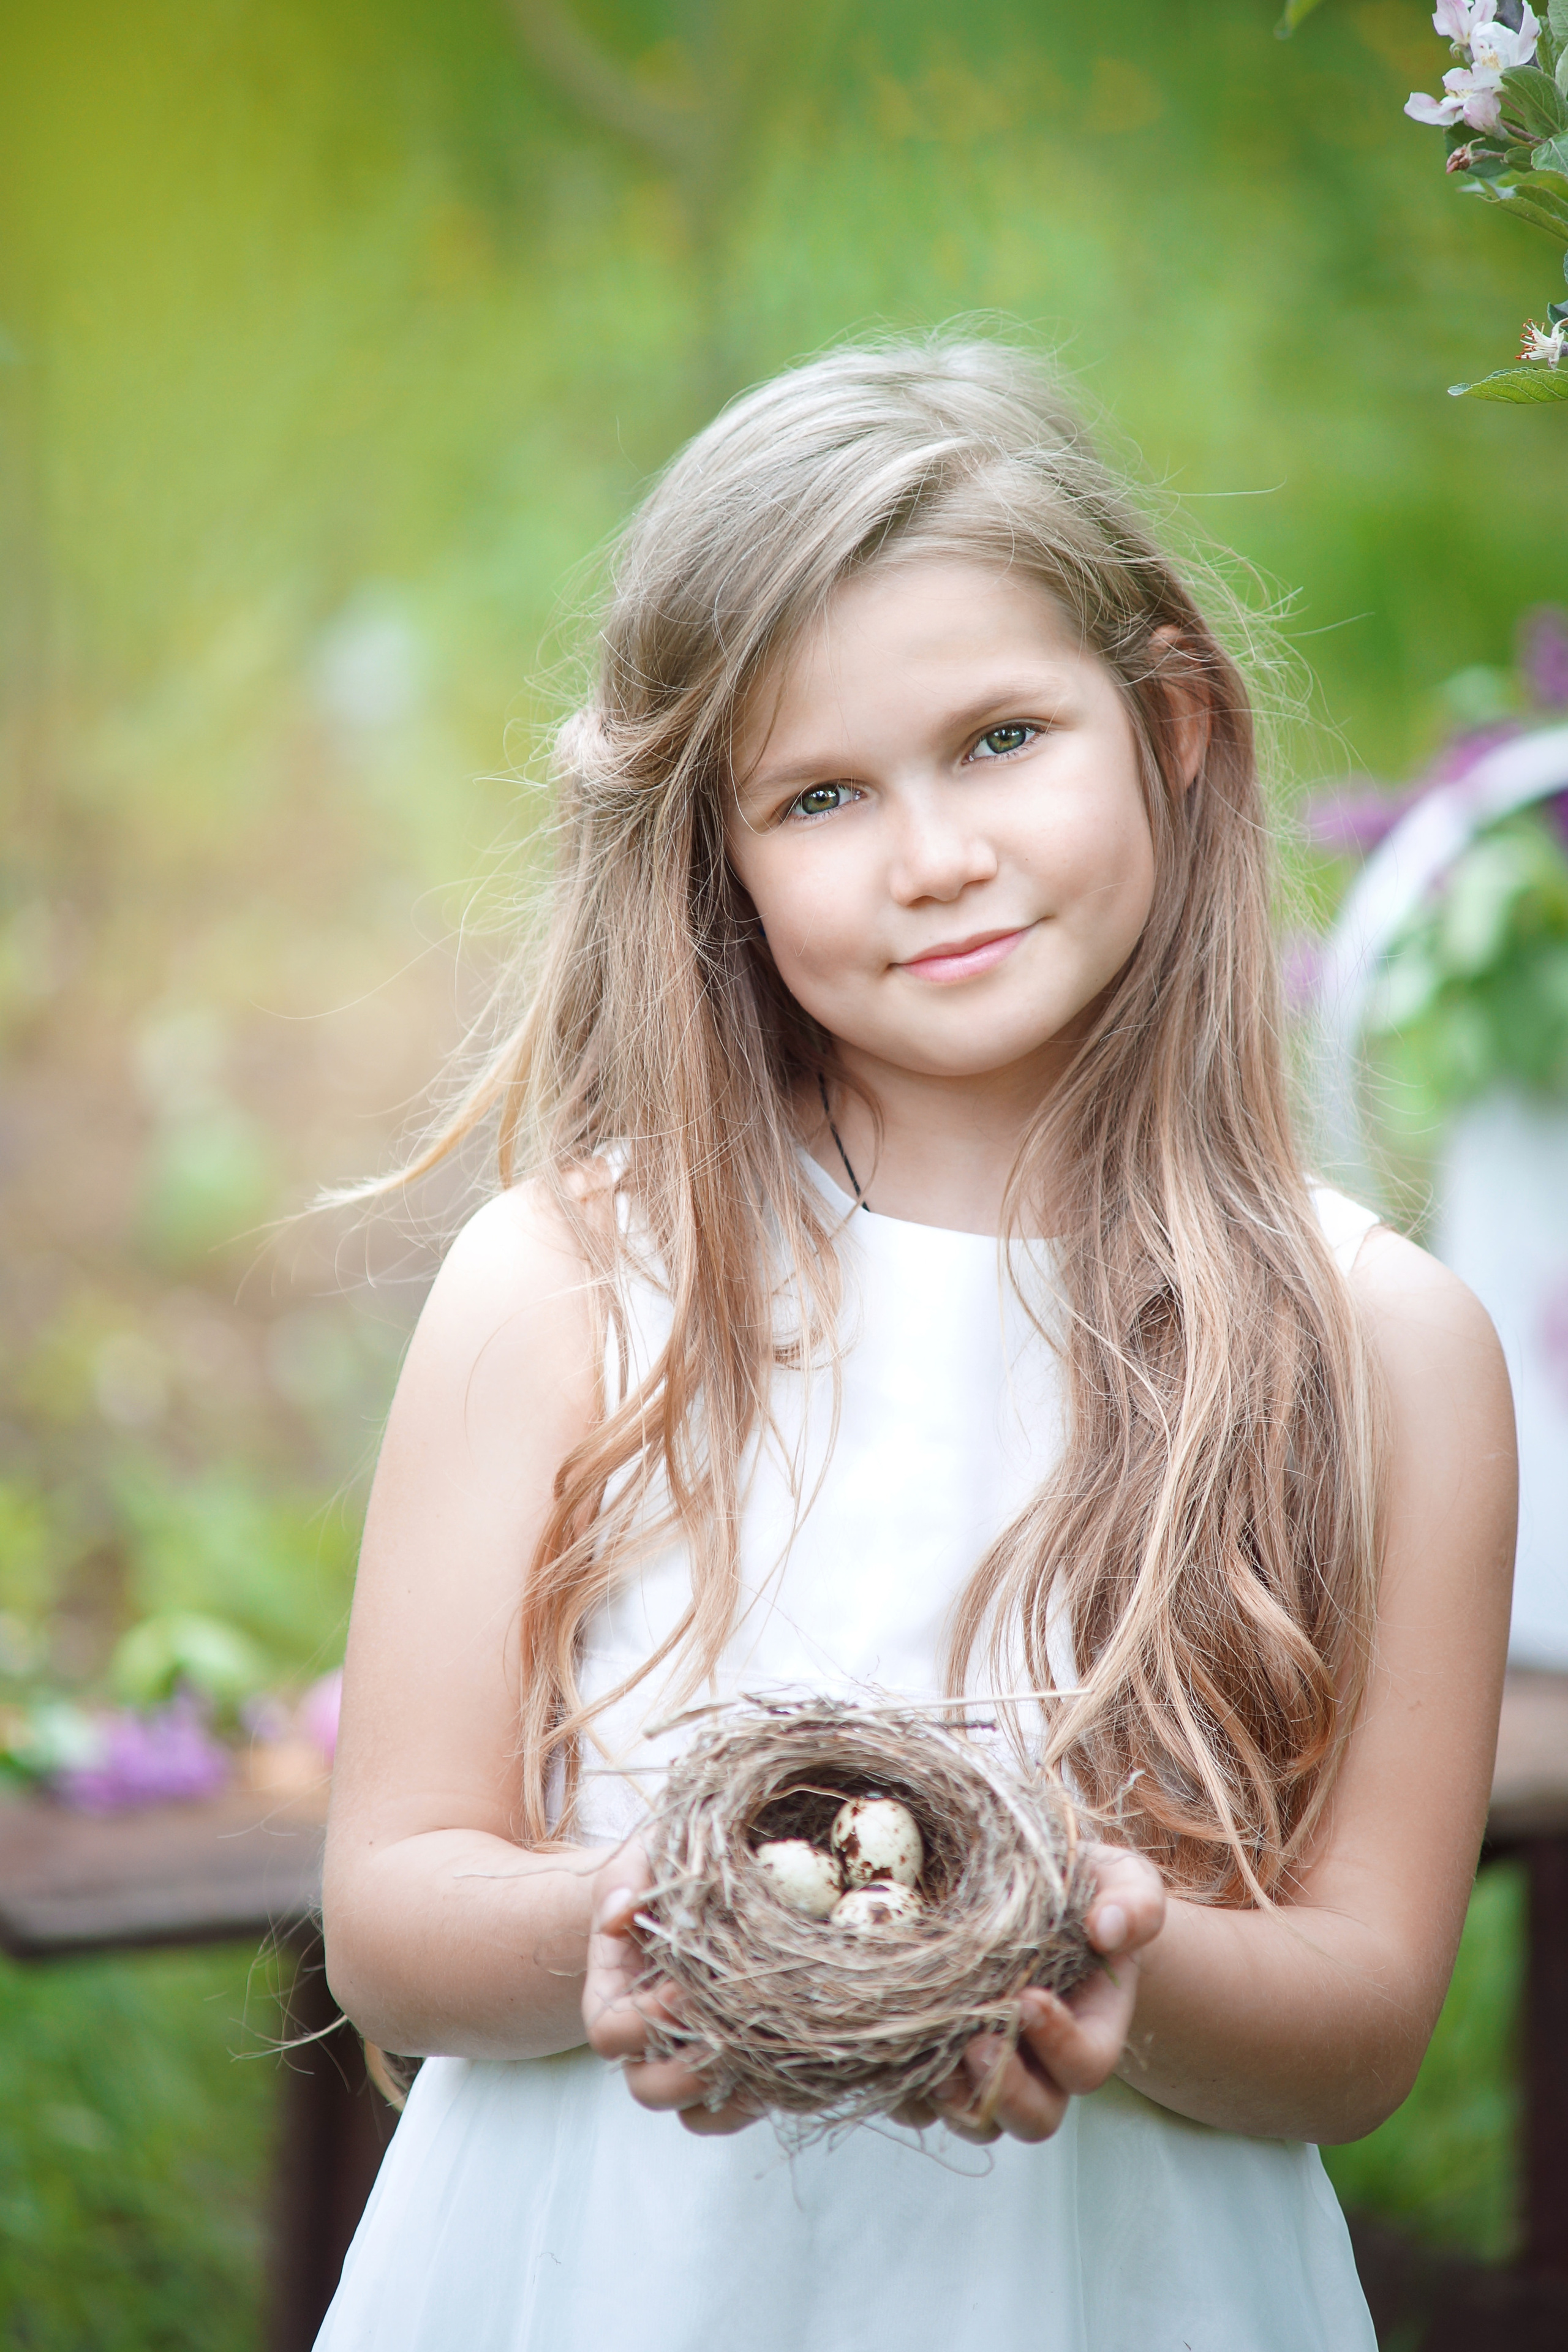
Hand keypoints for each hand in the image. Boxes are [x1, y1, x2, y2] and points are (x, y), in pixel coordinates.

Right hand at [581, 1841, 760, 2136]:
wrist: (702, 1890)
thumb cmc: (669, 1871)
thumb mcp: (646, 1857)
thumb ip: (627, 1876)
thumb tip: (619, 1916)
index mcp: (613, 1992)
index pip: (610, 2033)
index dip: (648, 2018)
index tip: (687, 1983)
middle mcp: (645, 2040)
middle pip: (647, 2089)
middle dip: (688, 2069)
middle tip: (728, 2028)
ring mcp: (686, 2061)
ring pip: (690, 2113)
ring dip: (723, 2092)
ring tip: (758, 2051)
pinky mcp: (729, 2072)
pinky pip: (730, 2114)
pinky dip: (751, 2104)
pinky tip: (779, 2068)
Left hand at [908, 1842, 1165, 2145]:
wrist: (1032, 1899)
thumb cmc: (1084, 1891)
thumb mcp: (1121, 1883)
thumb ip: (1132, 1903)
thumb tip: (1107, 1929)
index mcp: (1090, 2028)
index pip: (1086, 2066)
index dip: (1060, 2045)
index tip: (1029, 1997)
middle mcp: (1041, 2064)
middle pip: (1035, 2118)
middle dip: (1006, 2090)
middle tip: (977, 2043)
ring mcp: (990, 2071)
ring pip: (977, 2122)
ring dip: (953, 2101)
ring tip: (932, 2057)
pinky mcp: (942, 2065)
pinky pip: (920, 2106)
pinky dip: (904, 2095)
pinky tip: (889, 2056)